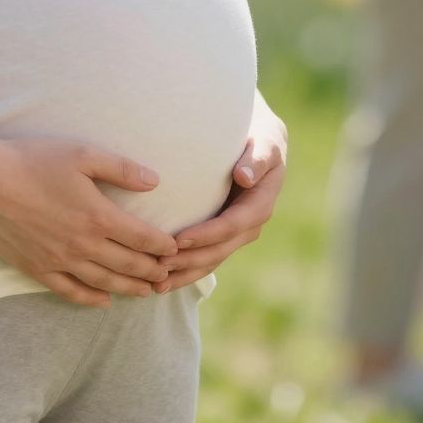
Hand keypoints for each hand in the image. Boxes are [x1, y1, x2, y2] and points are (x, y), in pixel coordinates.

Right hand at [0, 136, 179, 306]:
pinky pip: (69, 291)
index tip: (176, 249)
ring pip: (103, 282)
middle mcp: (82, 244)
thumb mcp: (83, 154)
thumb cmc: (34, 161)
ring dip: (129, 289)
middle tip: (168, 276)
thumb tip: (155, 181)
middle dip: (152, 271)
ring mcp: (58, 260)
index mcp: (98, 216)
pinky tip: (103, 301)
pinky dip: (90, 299)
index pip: (142, 238)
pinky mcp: (36, 269)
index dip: (163, 246)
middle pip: (127, 265)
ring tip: (146, 293)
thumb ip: (121, 168)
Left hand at [157, 98, 288, 293]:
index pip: (231, 225)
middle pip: (218, 250)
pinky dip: (184, 272)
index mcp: (260, 205)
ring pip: (210, 261)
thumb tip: (244, 177)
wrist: (260, 144)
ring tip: (156, 284)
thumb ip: (258, 158)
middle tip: (159, 265)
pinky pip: (204, 258)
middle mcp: (249, 226)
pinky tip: (161, 282)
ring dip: (184, 274)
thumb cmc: (260, 138)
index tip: (179, 239)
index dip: (206, 235)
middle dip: (189, 260)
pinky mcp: (221, 237)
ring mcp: (236, 235)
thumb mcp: (266, 143)